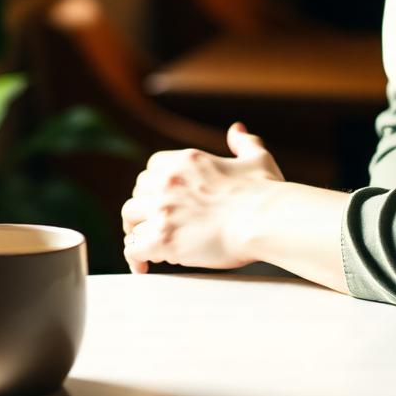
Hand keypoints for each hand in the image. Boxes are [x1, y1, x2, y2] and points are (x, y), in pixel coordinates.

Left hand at [121, 123, 283, 274]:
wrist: (266, 220)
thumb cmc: (265, 193)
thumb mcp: (257, 159)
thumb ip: (244, 143)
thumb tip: (238, 129)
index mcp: (186, 161)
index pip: (152, 169)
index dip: (155, 187)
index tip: (162, 200)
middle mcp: (168, 181)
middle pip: (138, 193)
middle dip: (144, 209)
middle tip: (152, 224)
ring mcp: (163, 209)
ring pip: (130, 218)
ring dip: (137, 231)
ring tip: (147, 246)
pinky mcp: (163, 238)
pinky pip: (133, 247)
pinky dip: (135, 257)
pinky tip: (143, 266)